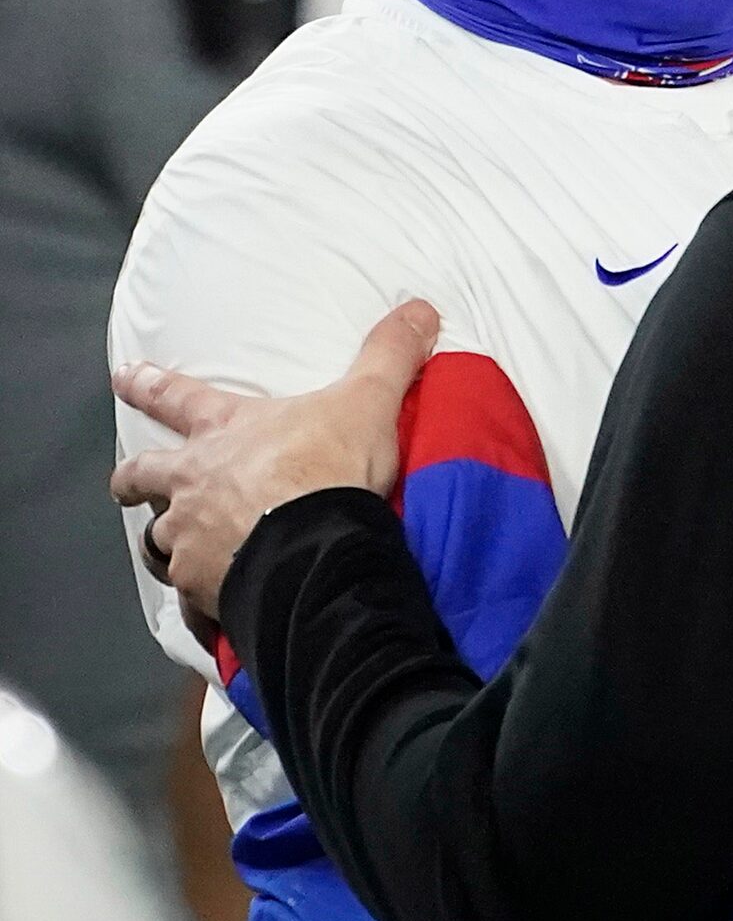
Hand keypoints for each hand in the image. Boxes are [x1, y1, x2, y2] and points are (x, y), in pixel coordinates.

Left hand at [111, 302, 438, 621]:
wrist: (313, 541)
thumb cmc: (329, 466)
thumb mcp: (367, 398)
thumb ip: (389, 354)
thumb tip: (419, 309)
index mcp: (225, 433)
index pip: (178, 398)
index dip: (150, 385)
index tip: (125, 378)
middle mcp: (193, 483)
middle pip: (143, 477)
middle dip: (132, 481)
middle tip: (126, 487)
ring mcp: (191, 538)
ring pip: (159, 543)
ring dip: (167, 546)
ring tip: (179, 556)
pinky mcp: (201, 586)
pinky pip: (192, 599)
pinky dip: (200, 604)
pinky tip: (213, 612)